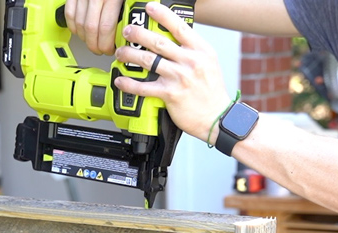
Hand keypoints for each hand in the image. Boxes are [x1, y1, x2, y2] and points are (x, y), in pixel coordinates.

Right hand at [65, 0, 124, 54]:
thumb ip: (126, 13)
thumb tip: (125, 32)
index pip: (106, 28)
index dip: (106, 45)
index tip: (110, 50)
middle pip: (91, 29)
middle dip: (95, 46)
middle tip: (101, 50)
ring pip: (79, 24)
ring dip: (85, 38)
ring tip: (93, 42)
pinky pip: (69, 14)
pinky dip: (73, 27)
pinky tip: (81, 32)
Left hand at [113, 2, 232, 143]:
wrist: (217, 117)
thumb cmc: (212, 91)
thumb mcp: (208, 62)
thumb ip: (191, 50)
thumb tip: (171, 38)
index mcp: (200, 51)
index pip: (179, 27)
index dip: (162, 15)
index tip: (149, 8)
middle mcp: (190, 62)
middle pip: (158, 42)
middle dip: (138, 34)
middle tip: (127, 31)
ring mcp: (180, 78)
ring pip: (148, 61)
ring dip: (130, 55)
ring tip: (120, 53)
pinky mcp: (170, 95)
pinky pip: (144, 87)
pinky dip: (129, 83)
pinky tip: (121, 80)